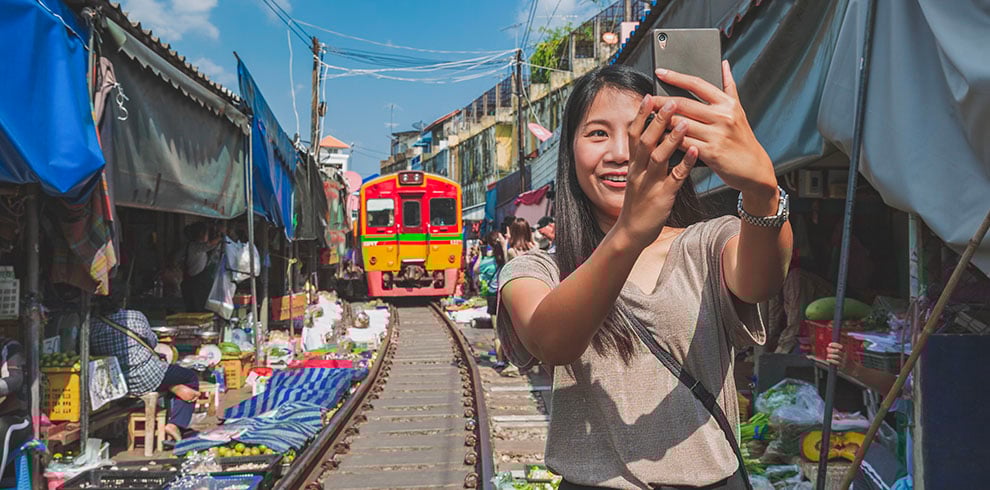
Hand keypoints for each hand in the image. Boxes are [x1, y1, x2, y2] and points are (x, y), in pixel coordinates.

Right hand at [615, 95, 698, 247]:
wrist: (631, 232)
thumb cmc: (638, 203)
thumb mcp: (637, 177)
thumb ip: (646, 157)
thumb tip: (655, 137)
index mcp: (633, 164)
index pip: (634, 134)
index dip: (641, 115)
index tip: (649, 96)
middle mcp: (639, 171)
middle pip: (646, 141)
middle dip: (658, 120)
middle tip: (671, 100)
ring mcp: (650, 184)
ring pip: (658, 157)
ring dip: (671, 139)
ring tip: (684, 122)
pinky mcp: (662, 197)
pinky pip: (675, 178)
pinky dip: (685, 164)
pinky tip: (695, 152)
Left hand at [653, 61, 776, 195]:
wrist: (754, 167)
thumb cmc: (742, 138)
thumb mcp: (738, 110)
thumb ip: (729, 86)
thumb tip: (723, 64)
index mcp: (727, 103)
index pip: (698, 84)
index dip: (676, 77)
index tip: (661, 72)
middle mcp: (723, 116)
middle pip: (684, 104)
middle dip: (661, 102)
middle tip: (647, 100)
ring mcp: (717, 135)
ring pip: (680, 124)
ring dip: (662, 122)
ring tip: (649, 119)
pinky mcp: (711, 153)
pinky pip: (683, 143)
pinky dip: (669, 140)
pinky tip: (659, 138)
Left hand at [826, 342, 850, 370]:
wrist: (853, 369)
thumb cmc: (846, 360)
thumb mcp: (844, 354)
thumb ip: (836, 350)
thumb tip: (827, 348)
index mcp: (846, 351)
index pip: (841, 346)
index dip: (834, 344)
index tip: (829, 344)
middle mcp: (846, 356)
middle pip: (837, 351)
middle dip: (831, 350)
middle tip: (827, 350)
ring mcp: (844, 361)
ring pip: (836, 357)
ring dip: (830, 355)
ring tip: (828, 355)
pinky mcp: (842, 366)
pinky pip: (836, 363)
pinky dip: (831, 360)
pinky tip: (828, 359)